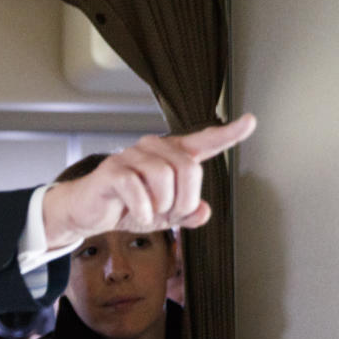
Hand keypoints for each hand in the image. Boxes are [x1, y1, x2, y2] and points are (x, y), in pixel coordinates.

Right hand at [42, 114, 256, 247]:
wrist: (88, 212)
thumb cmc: (126, 206)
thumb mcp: (163, 215)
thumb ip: (186, 214)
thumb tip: (203, 213)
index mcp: (169, 156)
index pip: (203, 142)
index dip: (228, 133)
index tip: (249, 122)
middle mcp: (153, 148)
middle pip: (188, 168)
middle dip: (184, 200)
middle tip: (170, 214)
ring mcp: (131, 156)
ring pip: (164, 176)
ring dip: (162, 205)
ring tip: (151, 213)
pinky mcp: (113, 170)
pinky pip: (137, 187)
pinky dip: (143, 208)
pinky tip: (139, 214)